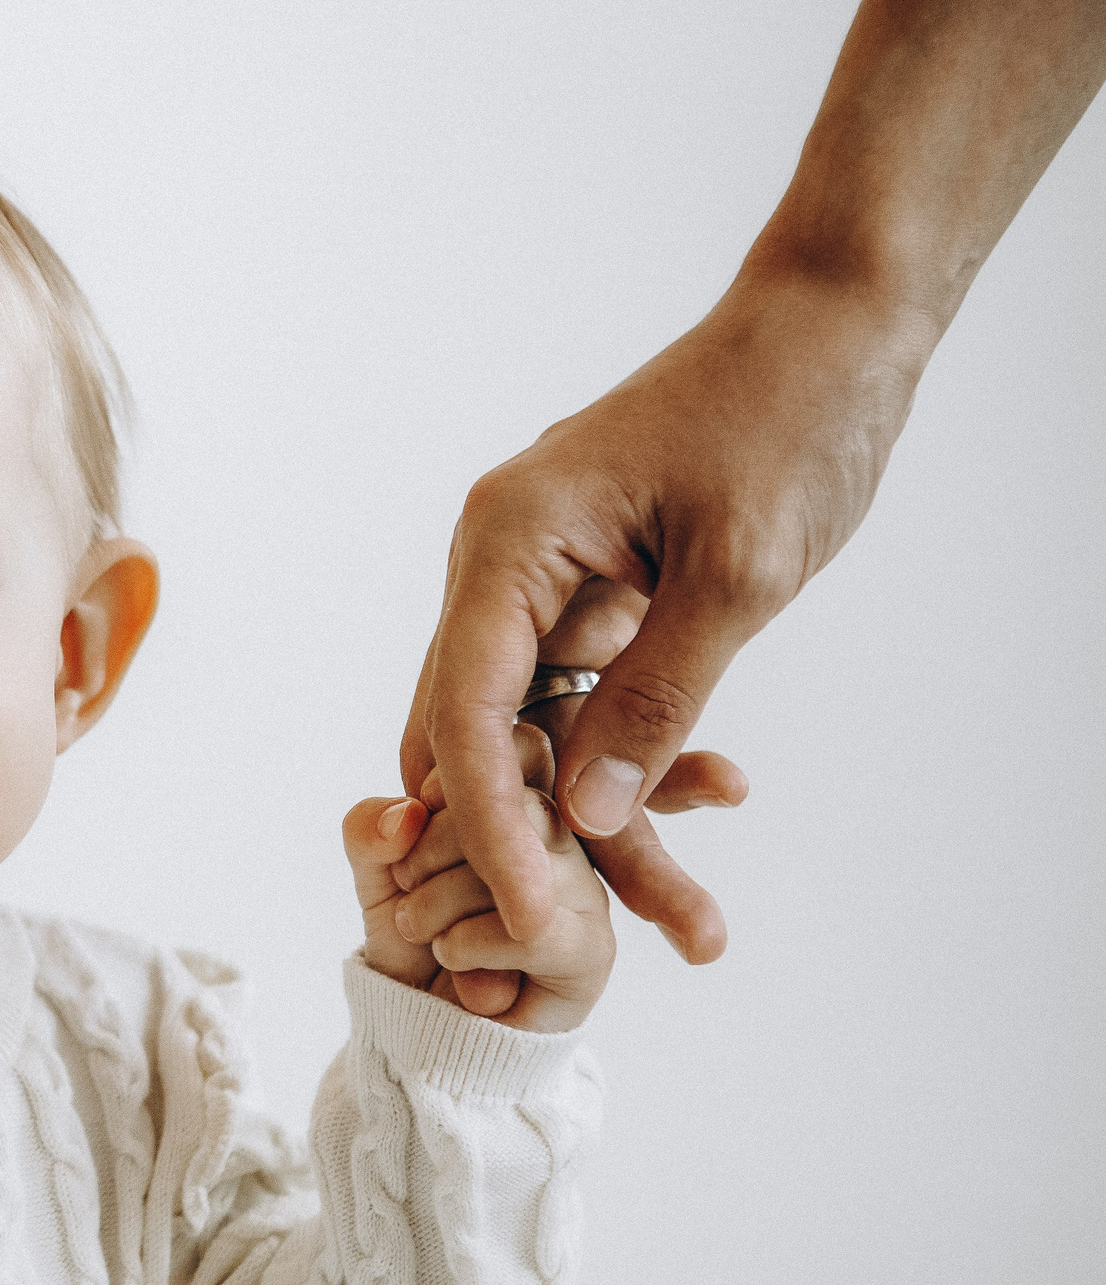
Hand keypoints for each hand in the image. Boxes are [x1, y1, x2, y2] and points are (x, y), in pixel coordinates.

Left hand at [347, 725, 613, 1032]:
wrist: (419, 1026)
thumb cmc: (413, 937)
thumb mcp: (375, 873)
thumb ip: (372, 831)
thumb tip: (404, 816)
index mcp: (520, 798)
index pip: (515, 747)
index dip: (451, 783)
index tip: (416, 819)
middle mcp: (564, 834)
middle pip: (510, 798)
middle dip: (432, 847)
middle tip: (407, 885)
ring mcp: (584, 888)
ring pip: (517, 860)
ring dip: (440, 900)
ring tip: (424, 929)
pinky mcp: (592, 948)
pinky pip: (531, 926)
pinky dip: (467, 944)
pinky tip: (455, 961)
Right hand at [401, 268, 927, 963]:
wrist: (833, 327)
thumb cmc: (787, 418)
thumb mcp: (735, 575)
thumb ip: (656, 697)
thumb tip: (588, 819)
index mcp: (508, 544)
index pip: (467, 714)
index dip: (492, 828)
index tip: (538, 917)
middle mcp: (498, 565)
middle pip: (479, 739)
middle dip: (530, 846)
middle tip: (583, 943)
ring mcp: (538, 582)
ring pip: (535, 735)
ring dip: (597, 822)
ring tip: (688, 918)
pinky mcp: (588, 598)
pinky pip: (582, 704)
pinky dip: (628, 764)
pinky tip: (699, 811)